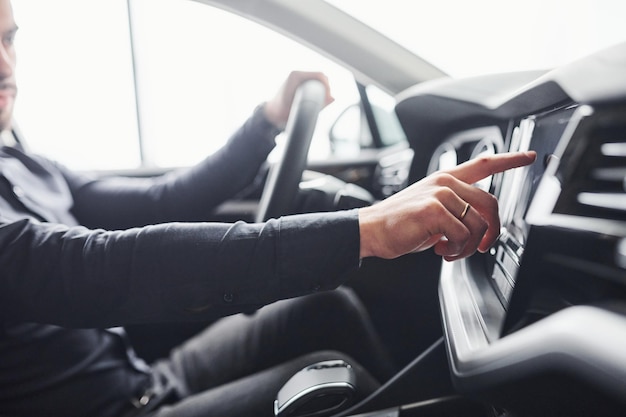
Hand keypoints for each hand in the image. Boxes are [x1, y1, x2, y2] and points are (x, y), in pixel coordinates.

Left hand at [264, 71, 333, 127]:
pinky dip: (317, 89)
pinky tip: (318, 98)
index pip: (320, 75)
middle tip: (326, 101)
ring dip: (322, 89)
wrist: (271, 115)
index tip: (329, 97)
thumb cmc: (281, 113)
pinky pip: (312, 83)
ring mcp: (296, 78)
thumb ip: (319, 105)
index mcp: (296, 76)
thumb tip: (333, 98)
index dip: (327, 86)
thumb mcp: (301, 109)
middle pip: (319, 77)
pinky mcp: (297, 83)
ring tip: (323, 101)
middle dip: (326, 88)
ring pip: (316, 80)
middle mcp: (296, 74)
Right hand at [358, 151, 536, 260]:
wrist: (373, 230)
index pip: (483, 164)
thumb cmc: (401, 224)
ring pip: (478, 225)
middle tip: (481, 247)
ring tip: (450, 251)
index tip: (529, 157)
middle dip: (491, 232)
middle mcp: (445, 182)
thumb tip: (478, 230)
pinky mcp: (433, 210)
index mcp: (445, 180)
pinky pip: (462, 235)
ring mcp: (439, 194)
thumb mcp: (433, 213)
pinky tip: (440, 250)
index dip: (510, 160)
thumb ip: (457, 212)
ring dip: (468, 247)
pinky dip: (455, 250)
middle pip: (490, 204)